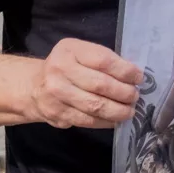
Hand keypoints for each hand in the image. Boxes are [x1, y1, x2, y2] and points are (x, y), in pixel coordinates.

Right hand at [28, 38, 142, 128]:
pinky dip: (106, 122)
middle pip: (101, 85)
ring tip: (130, 111)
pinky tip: (115, 120)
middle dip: (124, 93)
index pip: (103, 60)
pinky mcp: (57, 114)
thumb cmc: (67, 67)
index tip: (139, 78)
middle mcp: (60, 71)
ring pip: (95, 106)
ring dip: (118, 110)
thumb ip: (102, 60)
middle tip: (135, 96)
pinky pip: (87, 120)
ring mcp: (57, 94)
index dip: (125, 71)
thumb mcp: (80, 53)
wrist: (34, 87)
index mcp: (70, 50)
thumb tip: (133, 76)